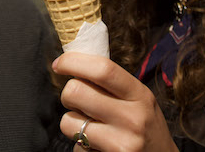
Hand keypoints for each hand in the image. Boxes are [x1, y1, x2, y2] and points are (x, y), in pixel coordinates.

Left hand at [53, 52, 177, 151]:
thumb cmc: (145, 126)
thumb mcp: (139, 99)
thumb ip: (113, 83)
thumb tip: (74, 61)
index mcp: (139, 95)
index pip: (103, 69)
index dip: (74, 62)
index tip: (60, 63)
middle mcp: (132, 118)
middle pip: (76, 91)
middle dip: (68, 94)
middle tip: (77, 100)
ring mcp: (122, 143)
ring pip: (68, 122)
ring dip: (71, 122)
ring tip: (89, 126)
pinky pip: (76, 147)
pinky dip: (80, 145)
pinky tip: (97, 146)